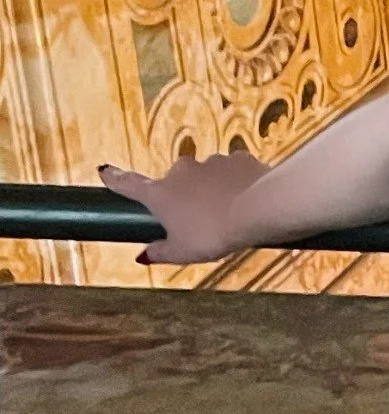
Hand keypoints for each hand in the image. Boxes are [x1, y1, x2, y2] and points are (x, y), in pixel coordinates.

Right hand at [97, 152, 271, 264]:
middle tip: (200, 219)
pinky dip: (237, 182)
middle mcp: (181, 171)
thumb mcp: (183, 252)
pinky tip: (249, 198)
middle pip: (175, 182)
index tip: (104, 169)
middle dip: (184, 196)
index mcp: (160, 193)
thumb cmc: (214, 234)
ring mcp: (211, 161)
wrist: (259, 209)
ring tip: (230, 212)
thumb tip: (142, 256)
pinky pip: (233, 171)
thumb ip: (161, 252)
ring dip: (213, 189)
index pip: (129, 184)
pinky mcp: (238, 158)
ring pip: (206, 175)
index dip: (115, 178)